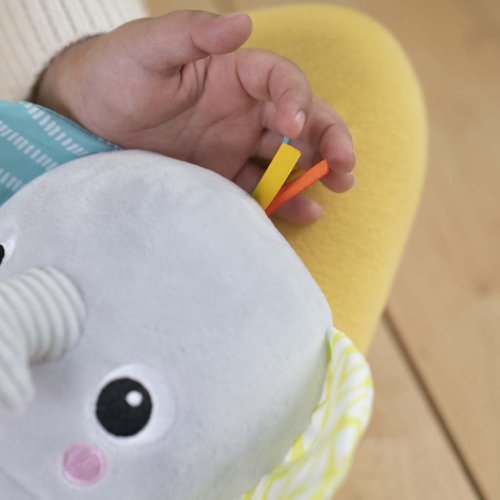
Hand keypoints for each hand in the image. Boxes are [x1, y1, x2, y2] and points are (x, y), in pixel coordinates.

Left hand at [35, 10, 354, 224]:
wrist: (90, 120)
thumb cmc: (116, 74)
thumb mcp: (146, 49)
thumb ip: (189, 33)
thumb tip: (241, 22)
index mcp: (233, 73)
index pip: (280, 79)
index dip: (296, 97)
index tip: (296, 120)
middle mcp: (243, 109)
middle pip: (299, 120)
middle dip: (327, 138)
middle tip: (345, 164)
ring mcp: (235, 145)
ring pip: (287, 156)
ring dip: (316, 171)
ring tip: (338, 186)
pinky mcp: (223, 176)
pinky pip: (259, 188)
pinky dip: (284, 200)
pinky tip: (305, 211)